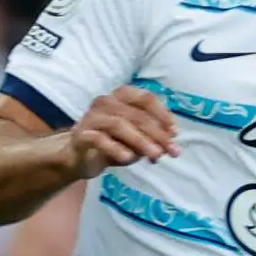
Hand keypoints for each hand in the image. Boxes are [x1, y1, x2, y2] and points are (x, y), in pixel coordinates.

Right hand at [63, 86, 181, 176]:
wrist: (80, 156)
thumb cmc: (113, 142)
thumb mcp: (138, 138)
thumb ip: (152, 136)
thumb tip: (170, 140)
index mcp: (122, 96)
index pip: (146, 98)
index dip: (163, 114)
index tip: (175, 133)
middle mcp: (106, 102)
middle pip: (136, 115)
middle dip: (157, 134)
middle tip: (171, 151)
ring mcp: (92, 117)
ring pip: (119, 125)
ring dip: (140, 141)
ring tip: (154, 156)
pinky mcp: (81, 134)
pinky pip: (99, 139)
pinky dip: (115, 148)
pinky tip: (127, 159)